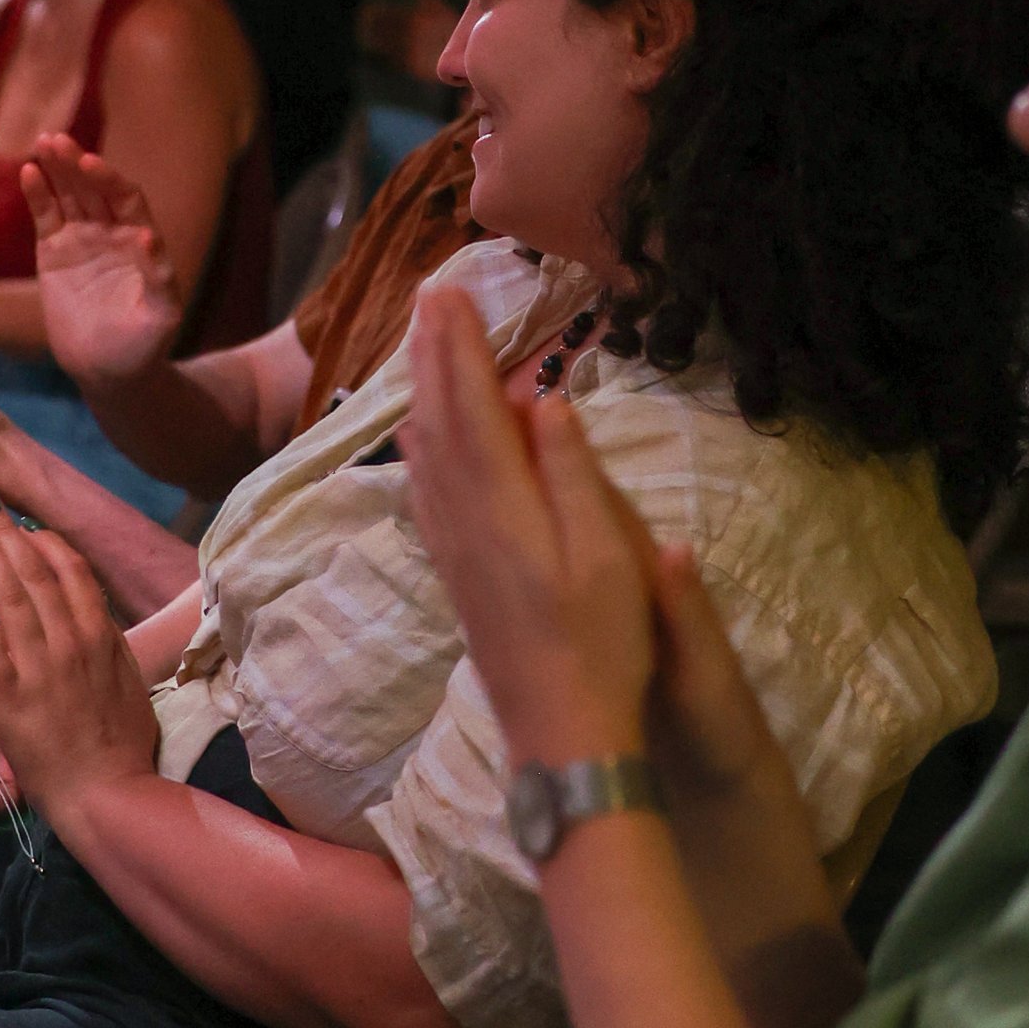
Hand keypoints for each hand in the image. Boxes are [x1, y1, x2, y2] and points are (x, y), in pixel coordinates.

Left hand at [0, 515, 160, 815]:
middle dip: (10, 534)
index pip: (74, 573)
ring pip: (10, 595)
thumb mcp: (128, 683)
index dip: (48, 544)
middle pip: (37, 573)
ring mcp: (38, 664)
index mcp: (101, 637)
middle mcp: (71, 641)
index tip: (29, 526)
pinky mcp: (6, 693)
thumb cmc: (123, 744)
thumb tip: (95, 615)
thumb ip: (109, 645)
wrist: (106, 790)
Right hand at [26, 135, 184, 381]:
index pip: (125, 197)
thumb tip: (147, 236)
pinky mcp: (54, 253)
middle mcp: (112, 232)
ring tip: (42, 142)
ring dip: (56, 168)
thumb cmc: (144, 346)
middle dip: (76, 163)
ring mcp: (82, 239)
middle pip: (93, 188)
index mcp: (141, 240)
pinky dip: (36, 194)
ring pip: (68, 195)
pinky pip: (45, 216)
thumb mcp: (162, 317)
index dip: (108, 178)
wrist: (109, 371)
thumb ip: (159, 278)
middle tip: (56, 139)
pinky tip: (28, 172)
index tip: (90, 163)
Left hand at [401, 280, 654, 763]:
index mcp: (503, 506)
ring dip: (424, 393)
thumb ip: (573, 473)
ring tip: (423, 346)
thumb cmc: (602, 646)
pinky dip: (423, 445)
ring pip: (426, 454)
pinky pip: (427, 490)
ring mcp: (454, 550)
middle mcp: (464, 520)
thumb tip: (546, 401)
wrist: (563, 735)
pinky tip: (421, 438)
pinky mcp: (456, 575)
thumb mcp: (607, 554)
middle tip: (430, 296)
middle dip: (435, 355)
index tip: (451, 292)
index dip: (462, 347)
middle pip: (440, 420)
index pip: (474, 406)